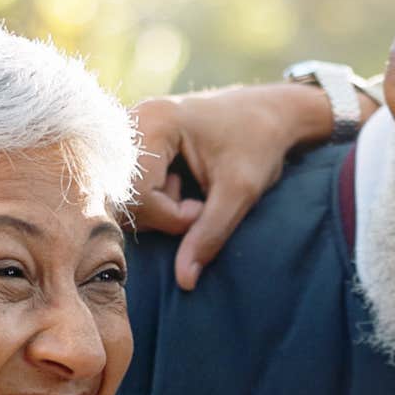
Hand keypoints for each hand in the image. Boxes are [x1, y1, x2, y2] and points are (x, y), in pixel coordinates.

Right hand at [128, 84, 335, 290]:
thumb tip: (184, 281)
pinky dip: (154, 198)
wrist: (269, 114)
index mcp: (156, 121)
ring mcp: (130, 131)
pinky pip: (129, 187)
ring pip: (125, 195)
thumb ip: (210, 234)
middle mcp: (133, 121)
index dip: (170, 217)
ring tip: (191, 192)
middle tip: (198, 205)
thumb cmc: (259, 144)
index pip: (139, 194)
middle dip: (163, 214)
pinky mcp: (134, 142)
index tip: (204, 210)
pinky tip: (178, 185)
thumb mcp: (241, 192)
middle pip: (126, 196)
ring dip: (159, 207)